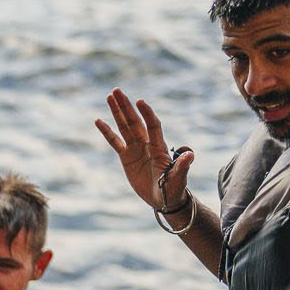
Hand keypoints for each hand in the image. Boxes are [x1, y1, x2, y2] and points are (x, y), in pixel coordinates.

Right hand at [95, 89, 195, 215]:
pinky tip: (98, 121)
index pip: (152, 125)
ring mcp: (136, 149)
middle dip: (126, 106)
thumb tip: (190, 155)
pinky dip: (107, 132)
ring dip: (117, 112)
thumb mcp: (178, 178)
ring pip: (125, 126)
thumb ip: (182, 166)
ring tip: (110, 96)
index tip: (140, 102)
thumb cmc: (173, 188)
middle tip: (117, 91)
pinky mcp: (126, 157)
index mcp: (159, 147)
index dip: (147, 114)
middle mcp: (147, 143)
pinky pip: (115, 142)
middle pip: (135, 121)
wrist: (164, 198)